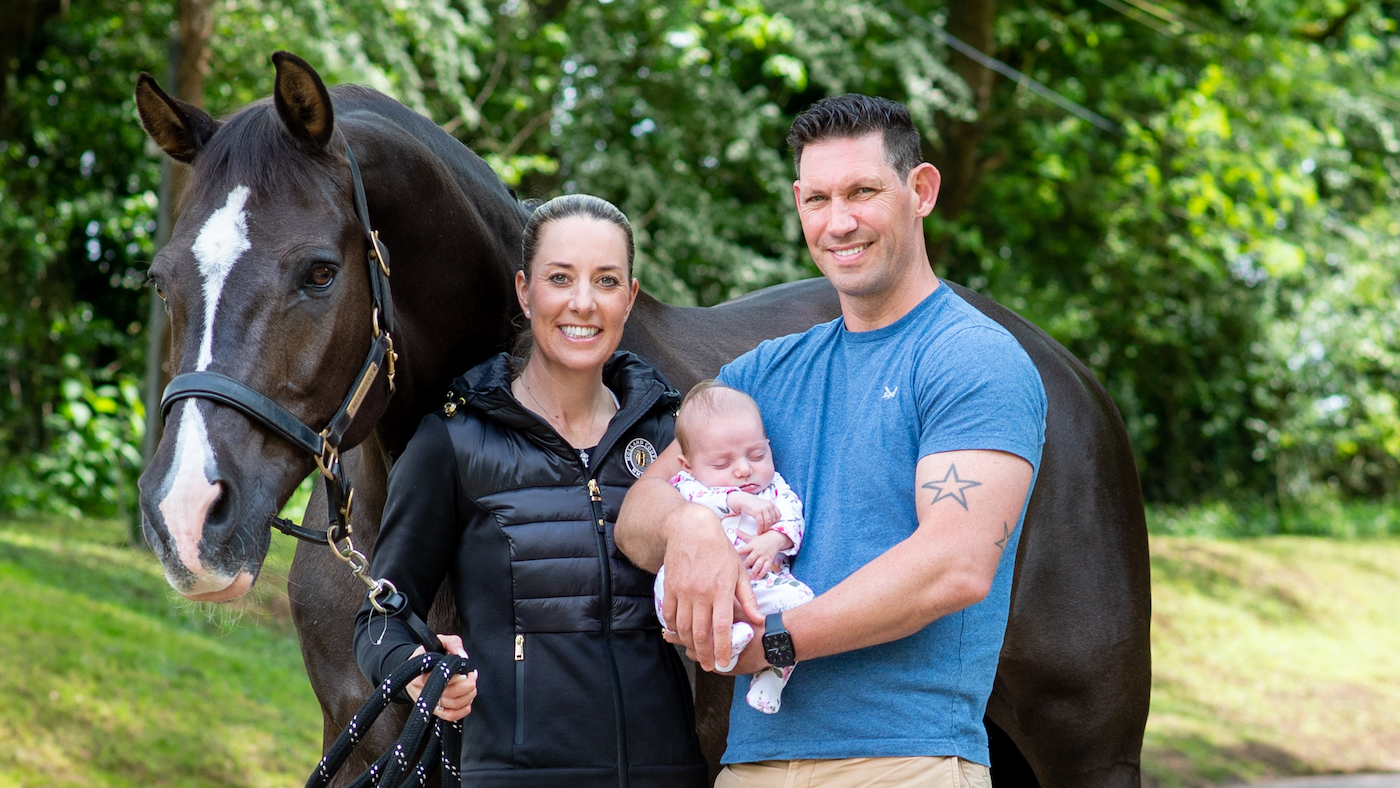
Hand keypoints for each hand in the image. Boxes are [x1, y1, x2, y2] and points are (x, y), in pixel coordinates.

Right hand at [405, 635, 476, 721]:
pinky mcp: (433, 710)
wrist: (416, 667)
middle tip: (472, 678)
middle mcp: (421, 690)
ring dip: (468, 697)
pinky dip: (462, 711)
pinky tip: (468, 701)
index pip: (440, 679)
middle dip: (466, 687)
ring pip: (451, 706)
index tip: (465, 673)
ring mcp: (427, 702)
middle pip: (448, 695)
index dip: (456, 678)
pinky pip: (449, 716)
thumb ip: (452, 644)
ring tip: (472, 686)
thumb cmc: (430, 653)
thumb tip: (463, 656)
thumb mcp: (440, 641)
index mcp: (420, 673)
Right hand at [660, 502, 762, 671]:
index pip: (722, 627)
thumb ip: (747, 598)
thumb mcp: (739, 571)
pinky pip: (669, 613)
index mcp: (721, 590)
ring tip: (696, 653)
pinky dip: (673, 627)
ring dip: (689, 644)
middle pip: (700, 632)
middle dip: (704, 653)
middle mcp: (701, 593)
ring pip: (683, 626)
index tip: (723, 663)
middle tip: (708, 665)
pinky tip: (678, 633)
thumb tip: (758, 620)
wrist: (692, 528)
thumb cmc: (720, 549)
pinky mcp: (670, 587)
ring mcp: (683, 590)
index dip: (722, 648)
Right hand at [726, 491, 779, 530]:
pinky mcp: (756, 512)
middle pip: (773, 520)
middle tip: (766, 531)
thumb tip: (774, 521)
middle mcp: (768, 505)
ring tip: (762, 532)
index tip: (771, 526)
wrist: (743, 500)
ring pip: (767, 522)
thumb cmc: (753, 505)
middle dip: (770, 527)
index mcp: (771, 504)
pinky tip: (758, 531)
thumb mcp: (764, 506)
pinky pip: (760, 523)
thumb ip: (769, 511)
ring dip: (765, 529)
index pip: (778, 515)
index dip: (776, 522)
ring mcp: (763, 508)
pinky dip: (760, 529)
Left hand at [735, 529, 793, 579]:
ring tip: (748, 578)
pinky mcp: (769, 560)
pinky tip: (758, 577)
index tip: (731, 558)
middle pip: (750, 560)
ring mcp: (764, 556)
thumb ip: (743, 535)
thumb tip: (736, 530)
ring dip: (753, 572)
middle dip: (744, 566)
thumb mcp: (753, 537)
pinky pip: (766, 568)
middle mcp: (757, 551)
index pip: (743, 550)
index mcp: (752, 545)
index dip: (737, 554)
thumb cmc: (763, 538)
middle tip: (739, 572)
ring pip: (757, 565)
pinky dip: (762, 573)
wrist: (776, 538)